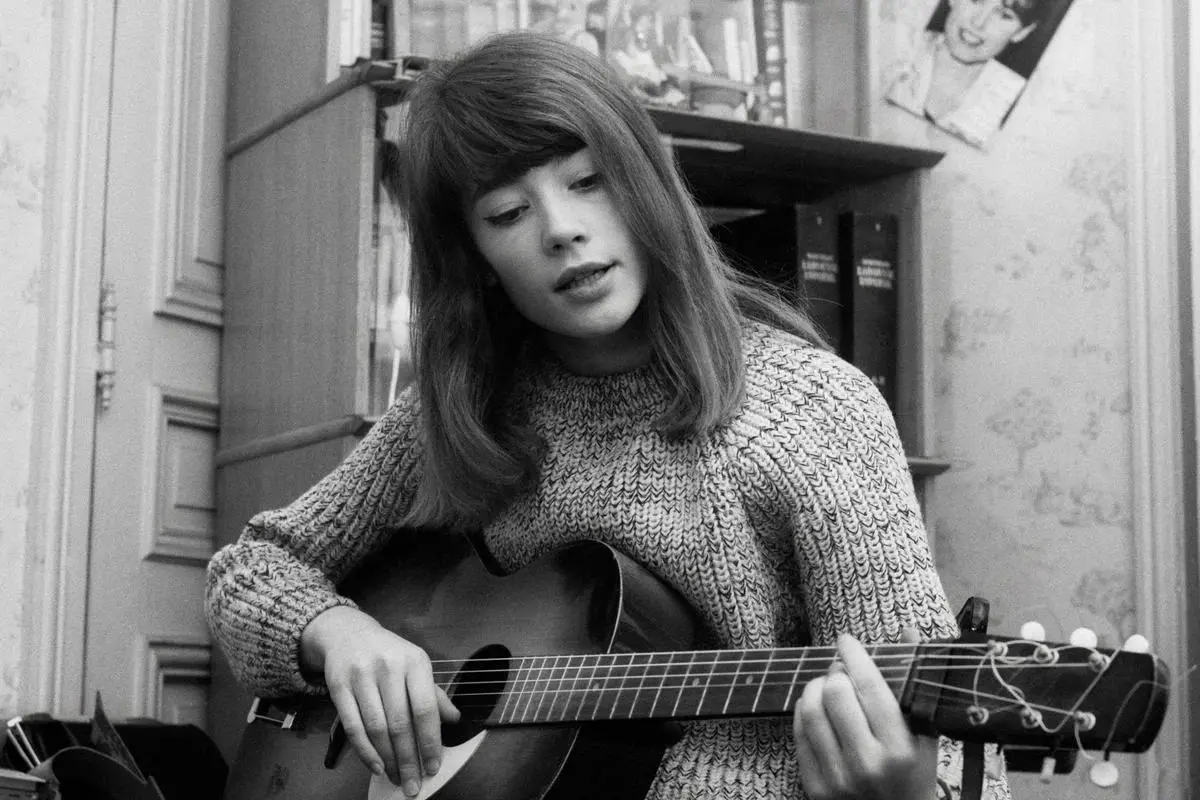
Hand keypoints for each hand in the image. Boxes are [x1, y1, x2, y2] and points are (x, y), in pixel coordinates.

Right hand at [301, 606, 460, 796]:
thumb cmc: (389, 655)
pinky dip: (365, 751)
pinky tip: (376, 765)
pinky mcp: (338, 686)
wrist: (348, 634)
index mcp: (415, 662)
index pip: (425, 708)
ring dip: (387, 759)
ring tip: (395, 778)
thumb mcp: (416, 666)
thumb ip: (434, 694)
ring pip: (376, 728)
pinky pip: (353, 726)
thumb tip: (454, 720)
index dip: (430, 741)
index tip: (434, 766)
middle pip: (400, 723)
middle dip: (408, 759)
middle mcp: (389, 667)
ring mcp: (361, 676)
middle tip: (413, 784)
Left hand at [792, 630, 937, 799]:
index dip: (854, 655)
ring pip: (810, 710)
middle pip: (835, 693)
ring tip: (827, 687)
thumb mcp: (925, 733)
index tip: (847, 640)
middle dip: (835, 673)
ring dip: (815, 688)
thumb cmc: (914, 775)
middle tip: (841, 671)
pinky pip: (799, 734)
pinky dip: (804, 712)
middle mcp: (867, 764)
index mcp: (899, 749)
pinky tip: (815, 708)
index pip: (869, 687)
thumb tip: (908, 630)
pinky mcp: (815, 788)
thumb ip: (915, 682)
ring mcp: (838, 778)